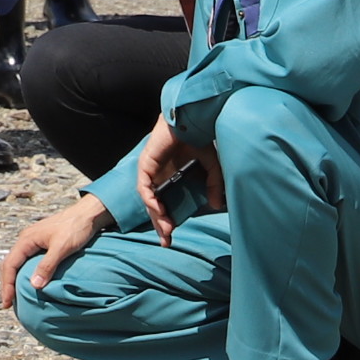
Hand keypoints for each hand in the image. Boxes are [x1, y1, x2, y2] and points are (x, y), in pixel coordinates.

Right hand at [0, 194, 110, 306]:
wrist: (88, 214)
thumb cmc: (76, 228)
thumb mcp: (62, 248)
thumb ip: (47, 265)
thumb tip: (34, 285)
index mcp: (27, 239)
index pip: (10, 265)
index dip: (7, 285)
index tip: (8, 302)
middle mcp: (26, 239)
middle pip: (9, 264)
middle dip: (6, 284)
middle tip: (8, 303)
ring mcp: (33, 240)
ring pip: (16, 261)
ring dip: (13, 278)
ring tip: (15, 295)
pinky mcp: (41, 242)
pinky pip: (25, 259)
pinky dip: (22, 272)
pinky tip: (28, 280)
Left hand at [132, 120, 216, 239]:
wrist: (192, 119)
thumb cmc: (200, 138)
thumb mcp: (211, 167)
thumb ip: (213, 186)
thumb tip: (216, 205)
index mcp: (172, 176)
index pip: (166, 203)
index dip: (168, 220)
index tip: (172, 236)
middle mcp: (159, 175)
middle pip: (155, 206)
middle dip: (160, 224)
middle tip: (166, 241)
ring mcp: (151, 169)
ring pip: (148, 199)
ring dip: (156, 215)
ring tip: (166, 229)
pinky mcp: (146, 163)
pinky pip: (143, 186)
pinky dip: (150, 198)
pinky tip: (158, 209)